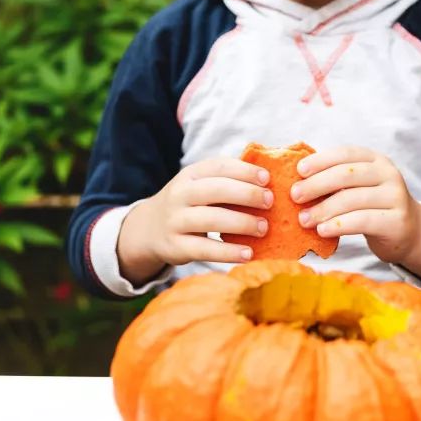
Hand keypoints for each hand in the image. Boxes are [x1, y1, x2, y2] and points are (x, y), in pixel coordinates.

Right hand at [117, 157, 272, 283]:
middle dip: (247, 194)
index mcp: (190, 174)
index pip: (219, 166)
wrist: (149, 229)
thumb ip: (228, 181)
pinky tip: (249, 253)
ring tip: (264, 228)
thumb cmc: (190, 204)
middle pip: (216, 190)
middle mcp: (180, 194)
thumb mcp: (200, 186)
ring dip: (242, 223)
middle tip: (270, 202)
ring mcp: (175, 220)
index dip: (245, 171)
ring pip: (211, 219)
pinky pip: (205, 249)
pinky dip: (229, 252)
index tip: (267, 178)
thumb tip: (271, 180)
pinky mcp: (175, 246)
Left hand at [290, 146, 420, 280]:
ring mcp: (395, 197)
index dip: (321, 160)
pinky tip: (322, 230)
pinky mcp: (397, 221)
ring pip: (352, 199)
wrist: (410, 232)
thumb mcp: (360, 186)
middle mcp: (389, 174)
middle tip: (295, 196)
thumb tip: (297, 180)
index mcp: (376, 160)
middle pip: (347, 174)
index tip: (299, 171)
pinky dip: (338, 225)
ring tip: (304, 219)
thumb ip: (336, 179)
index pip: (346, 153)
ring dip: (323, 209)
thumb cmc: (374, 207)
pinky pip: (362, 221)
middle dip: (317, 184)